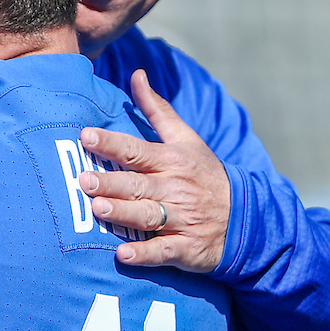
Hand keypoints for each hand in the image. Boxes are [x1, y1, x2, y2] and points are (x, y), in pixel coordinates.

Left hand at [78, 69, 230, 272]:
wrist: (246, 218)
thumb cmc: (205, 175)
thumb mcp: (187, 139)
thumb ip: (157, 110)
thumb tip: (137, 75)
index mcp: (172, 160)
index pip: (136, 150)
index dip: (111, 143)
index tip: (86, 135)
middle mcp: (175, 188)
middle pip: (138, 184)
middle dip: (111, 182)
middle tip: (83, 180)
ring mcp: (182, 219)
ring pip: (149, 215)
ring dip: (124, 213)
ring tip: (98, 210)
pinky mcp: (187, 248)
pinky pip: (164, 251)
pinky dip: (145, 254)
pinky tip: (123, 255)